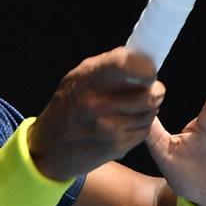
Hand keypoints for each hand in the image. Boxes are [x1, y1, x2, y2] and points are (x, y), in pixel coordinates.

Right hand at [29, 47, 164, 181]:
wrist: (50, 147)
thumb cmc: (67, 105)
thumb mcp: (78, 77)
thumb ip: (108, 67)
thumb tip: (142, 59)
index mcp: (87, 78)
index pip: (127, 66)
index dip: (146, 69)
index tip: (150, 72)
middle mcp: (97, 103)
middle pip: (148, 94)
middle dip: (155, 91)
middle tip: (152, 89)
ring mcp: (107, 128)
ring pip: (150, 113)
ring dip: (149, 109)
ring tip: (135, 106)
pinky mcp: (115, 147)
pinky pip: (144, 131)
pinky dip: (141, 126)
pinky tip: (127, 122)